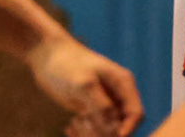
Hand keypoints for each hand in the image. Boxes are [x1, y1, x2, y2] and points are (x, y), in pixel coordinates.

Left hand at [25, 32, 143, 135]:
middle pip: (121, 126)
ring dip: (91, 133)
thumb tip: (114, 127)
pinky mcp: (90, 110)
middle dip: (104, 132)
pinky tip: (68, 126)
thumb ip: (101, 105)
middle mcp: (117, 95)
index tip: (112, 136)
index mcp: (123, 84)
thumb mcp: (84, 84)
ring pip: (106, 131)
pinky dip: (82, 134)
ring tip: (73, 122)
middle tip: (81, 121)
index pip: (136, 114)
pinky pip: (93, 130)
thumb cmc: (67, 64)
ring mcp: (104, 103)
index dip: (128, 129)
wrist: (48, 56)